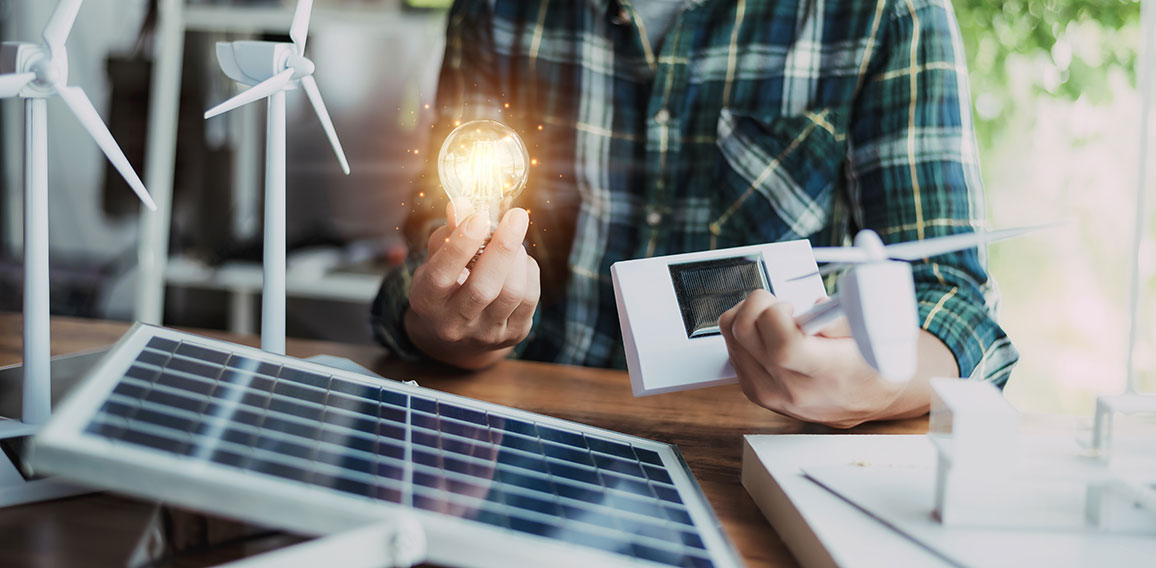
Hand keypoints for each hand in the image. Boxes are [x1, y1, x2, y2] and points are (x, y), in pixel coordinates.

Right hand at [404, 205, 540, 369]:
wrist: (455, 336)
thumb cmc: (444, 285)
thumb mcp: (436, 259)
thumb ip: (449, 233)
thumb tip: (463, 204)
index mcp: (427, 301)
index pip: (442, 275)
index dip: (461, 246)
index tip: (479, 218)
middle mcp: (454, 323)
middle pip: (483, 289)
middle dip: (503, 248)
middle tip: (516, 216)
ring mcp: (485, 334)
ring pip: (511, 293)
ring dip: (518, 258)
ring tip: (513, 237)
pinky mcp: (513, 335)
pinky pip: (530, 299)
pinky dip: (529, 271)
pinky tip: (520, 261)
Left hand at [718, 290, 952, 427]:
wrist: (870, 400)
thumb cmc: (873, 364)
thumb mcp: (875, 335)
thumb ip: (845, 317)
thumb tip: (817, 304)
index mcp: (826, 375)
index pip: (783, 346)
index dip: (778, 314)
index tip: (791, 307)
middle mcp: (792, 388)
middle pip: (745, 333)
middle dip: (759, 304)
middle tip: (783, 306)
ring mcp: (769, 393)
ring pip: (732, 337)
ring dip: (749, 316)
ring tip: (778, 318)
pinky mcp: (754, 391)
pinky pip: (732, 349)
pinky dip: (746, 332)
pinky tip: (770, 334)